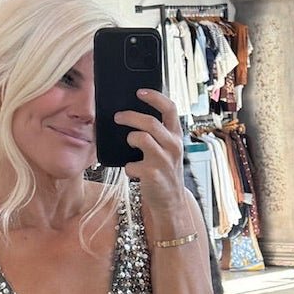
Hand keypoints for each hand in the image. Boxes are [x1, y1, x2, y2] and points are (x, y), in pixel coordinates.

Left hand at [114, 89, 188, 217]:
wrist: (170, 201)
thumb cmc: (164, 172)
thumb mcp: (167, 149)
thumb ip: (157, 133)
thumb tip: (132, 117)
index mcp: (176, 136)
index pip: (169, 108)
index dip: (154, 97)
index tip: (140, 92)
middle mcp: (172, 146)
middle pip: (150, 122)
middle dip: (130, 116)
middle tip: (118, 117)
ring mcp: (163, 161)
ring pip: (141, 138)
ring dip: (130, 138)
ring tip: (128, 142)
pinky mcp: (152, 175)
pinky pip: (132, 164)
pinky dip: (128, 167)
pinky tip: (132, 170)